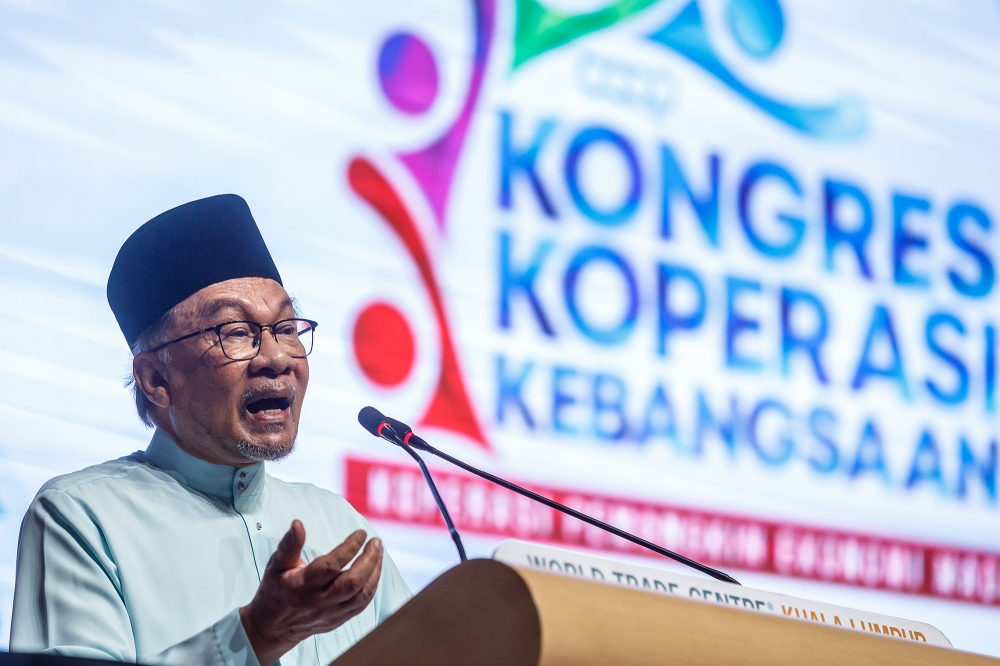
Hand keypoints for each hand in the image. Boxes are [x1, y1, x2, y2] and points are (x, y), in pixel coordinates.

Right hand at [239, 520, 382, 665]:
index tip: (360, 533)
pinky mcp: (338, 620)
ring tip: (378, 552)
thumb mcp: (276, 564)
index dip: (349, 548)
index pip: (330, 566)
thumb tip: (298, 524)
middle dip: (369, 560)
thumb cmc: (276, 589)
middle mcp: (317, 602)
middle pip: (351, 583)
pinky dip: (372, 586)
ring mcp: (330, 613)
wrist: (274, 626)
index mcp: (301, 586)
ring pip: (361, 595)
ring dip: (375, 572)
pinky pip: (362, 605)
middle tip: (375, 542)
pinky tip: (374, 570)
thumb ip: (289, 544)